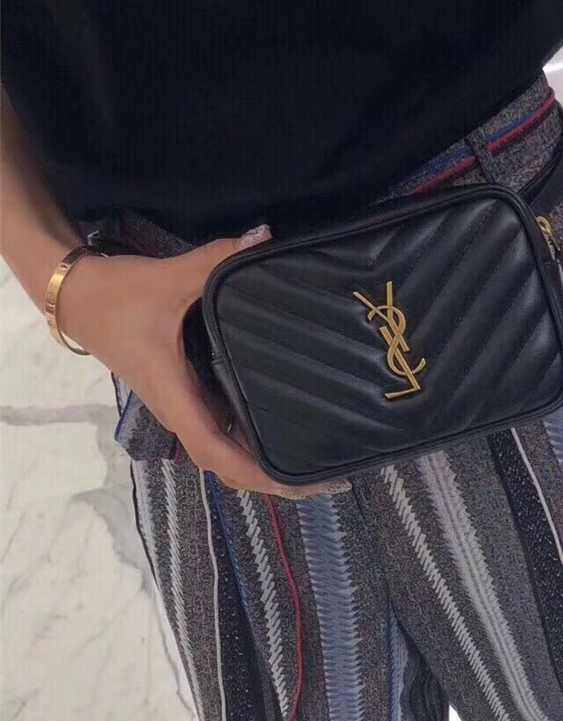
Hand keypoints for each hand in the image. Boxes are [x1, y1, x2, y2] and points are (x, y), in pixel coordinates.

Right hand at [57, 226, 347, 497]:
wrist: (76, 296)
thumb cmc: (119, 295)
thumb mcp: (170, 277)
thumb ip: (218, 258)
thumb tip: (264, 237)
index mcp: (176, 397)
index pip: (220, 454)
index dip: (260, 475)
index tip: (304, 483)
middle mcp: (179, 411)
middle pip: (227, 464)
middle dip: (271, 477)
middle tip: (327, 477)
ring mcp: (179, 404)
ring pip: (222, 450)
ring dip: (259, 461)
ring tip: (312, 459)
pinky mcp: (181, 392)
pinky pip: (217, 428)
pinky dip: (246, 438)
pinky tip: (277, 425)